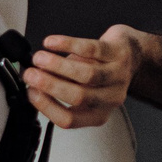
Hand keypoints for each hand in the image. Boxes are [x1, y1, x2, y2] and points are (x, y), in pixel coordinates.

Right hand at [24, 26, 142, 129]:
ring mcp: (117, 75)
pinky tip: (51, 42)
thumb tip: (31, 82)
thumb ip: (60, 87)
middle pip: (77, 96)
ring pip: (85, 74)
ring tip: (38, 58)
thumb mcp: (82, 89)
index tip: (30, 92)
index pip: (69, 119)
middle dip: (48, 85)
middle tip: (30, 74)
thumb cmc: (101, 72)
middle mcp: (110, 98)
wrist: (131, 54)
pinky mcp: (118, 52)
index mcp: (98, 114)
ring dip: (57, 65)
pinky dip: (67, 45)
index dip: (46, 106)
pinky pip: (90, 49)